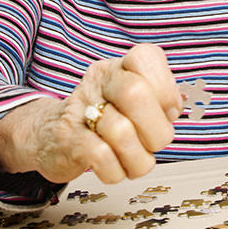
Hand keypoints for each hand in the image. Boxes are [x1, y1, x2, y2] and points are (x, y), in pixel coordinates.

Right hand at [0, 43, 181, 183]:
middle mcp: (99, 82)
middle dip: (157, 129)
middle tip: (154, 142)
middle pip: (136, 94)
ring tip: (133, 158)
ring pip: (121, 133)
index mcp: (120, 68)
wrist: (49, 136)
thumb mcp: (133, 101)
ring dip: (138, 158)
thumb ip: (160, 99)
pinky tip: (114, 167)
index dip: (165, 89)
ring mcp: (81, 108)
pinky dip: (116, 171)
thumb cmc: (102, 119)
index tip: (167, 110)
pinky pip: (101, 157)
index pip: (146, 57)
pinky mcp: (68, 139)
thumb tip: (178, 105)